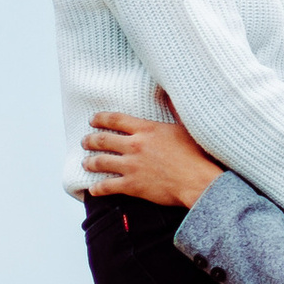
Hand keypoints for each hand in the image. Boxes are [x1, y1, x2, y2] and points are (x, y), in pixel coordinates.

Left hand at [82, 103, 222, 209]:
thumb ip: (174, 110)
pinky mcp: (132, 185)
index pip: (116, 120)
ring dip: (90, 162)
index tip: (93, 120)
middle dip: (90, 140)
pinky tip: (93, 189)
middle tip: (85, 141)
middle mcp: (135, 145)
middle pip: (103, 139)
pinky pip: (108, 186)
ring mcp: (132, 165)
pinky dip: (98, 188)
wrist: (198, 182)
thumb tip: (169, 94)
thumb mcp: (185, 127)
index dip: (101, 118)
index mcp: (146, 129)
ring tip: (85, 163)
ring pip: (101, 161)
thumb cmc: (196, 155)